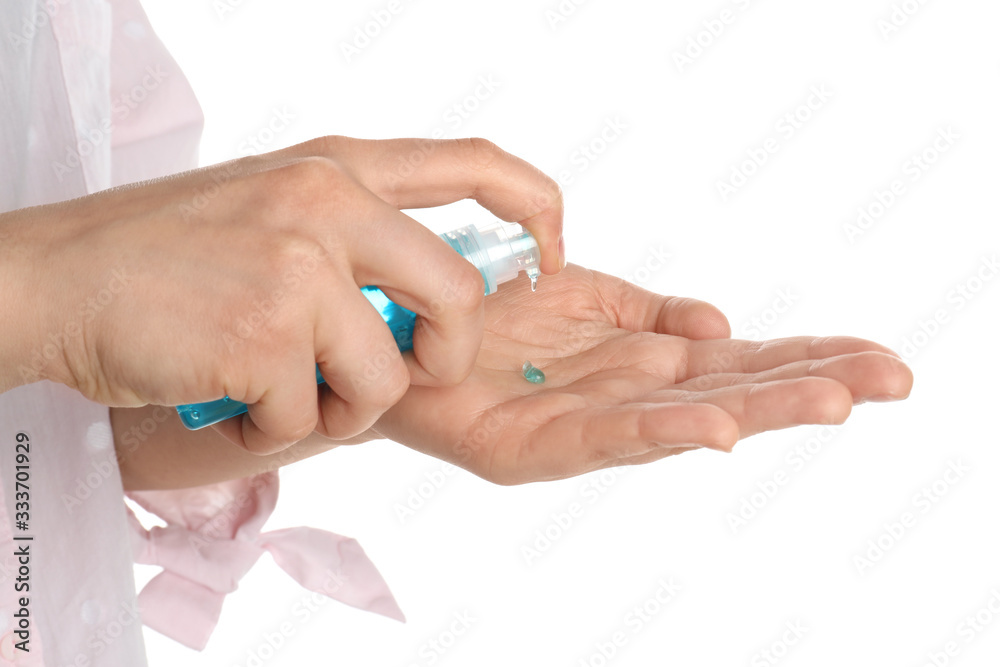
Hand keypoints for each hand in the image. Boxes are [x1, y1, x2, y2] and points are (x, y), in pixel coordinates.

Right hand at [1, 136, 562, 453]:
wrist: (52, 278)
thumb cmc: (157, 252)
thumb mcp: (268, 207)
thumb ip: (350, 238)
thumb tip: (416, 305)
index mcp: (337, 168)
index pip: (473, 162)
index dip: (535, 204)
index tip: (553, 251)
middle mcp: (328, 203)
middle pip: (460, 296)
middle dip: (442, 358)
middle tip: (395, 377)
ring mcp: (298, 266)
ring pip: (385, 376)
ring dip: (338, 408)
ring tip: (278, 395)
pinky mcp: (265, 334)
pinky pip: (311, 418)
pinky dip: (272, 431)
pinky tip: (230, 404)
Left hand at [372, 264, 913, 484]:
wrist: (409, 335)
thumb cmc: (497, 318)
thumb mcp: (589, 300)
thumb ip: (655, 314)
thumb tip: (722, 325)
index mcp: (646, 364)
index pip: (741, 361)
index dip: (808, 357)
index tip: (879, 359)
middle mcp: (626, 400)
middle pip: (730, 392)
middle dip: (807, 385)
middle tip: (890, 380)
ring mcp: (583, 427)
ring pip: (682, 419)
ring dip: (756, 410)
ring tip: (829, 402)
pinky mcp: (529, 447)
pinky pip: (600, 437)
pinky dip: (657, 431)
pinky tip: (711, 426)